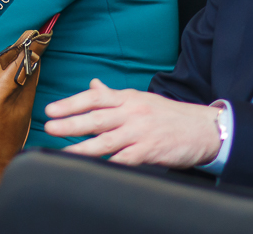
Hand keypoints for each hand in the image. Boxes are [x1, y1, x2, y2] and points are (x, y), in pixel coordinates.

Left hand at [44, 79, 220, 167]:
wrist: (203, 129)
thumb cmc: (169, 115)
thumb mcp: (141, 99)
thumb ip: (114, 96)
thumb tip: (93, 86)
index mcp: (128, 99)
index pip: (94, 98)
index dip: (71, 103)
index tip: (51, 110)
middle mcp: (132, 113)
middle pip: (96, 118)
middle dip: (70, 122)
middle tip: (49, 126)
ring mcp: (140, 132)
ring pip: (105, 140)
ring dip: (82, 146)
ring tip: (63, 150)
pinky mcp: (149, 151)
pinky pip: (124, 159)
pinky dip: (108, 163)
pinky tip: (93, 168)